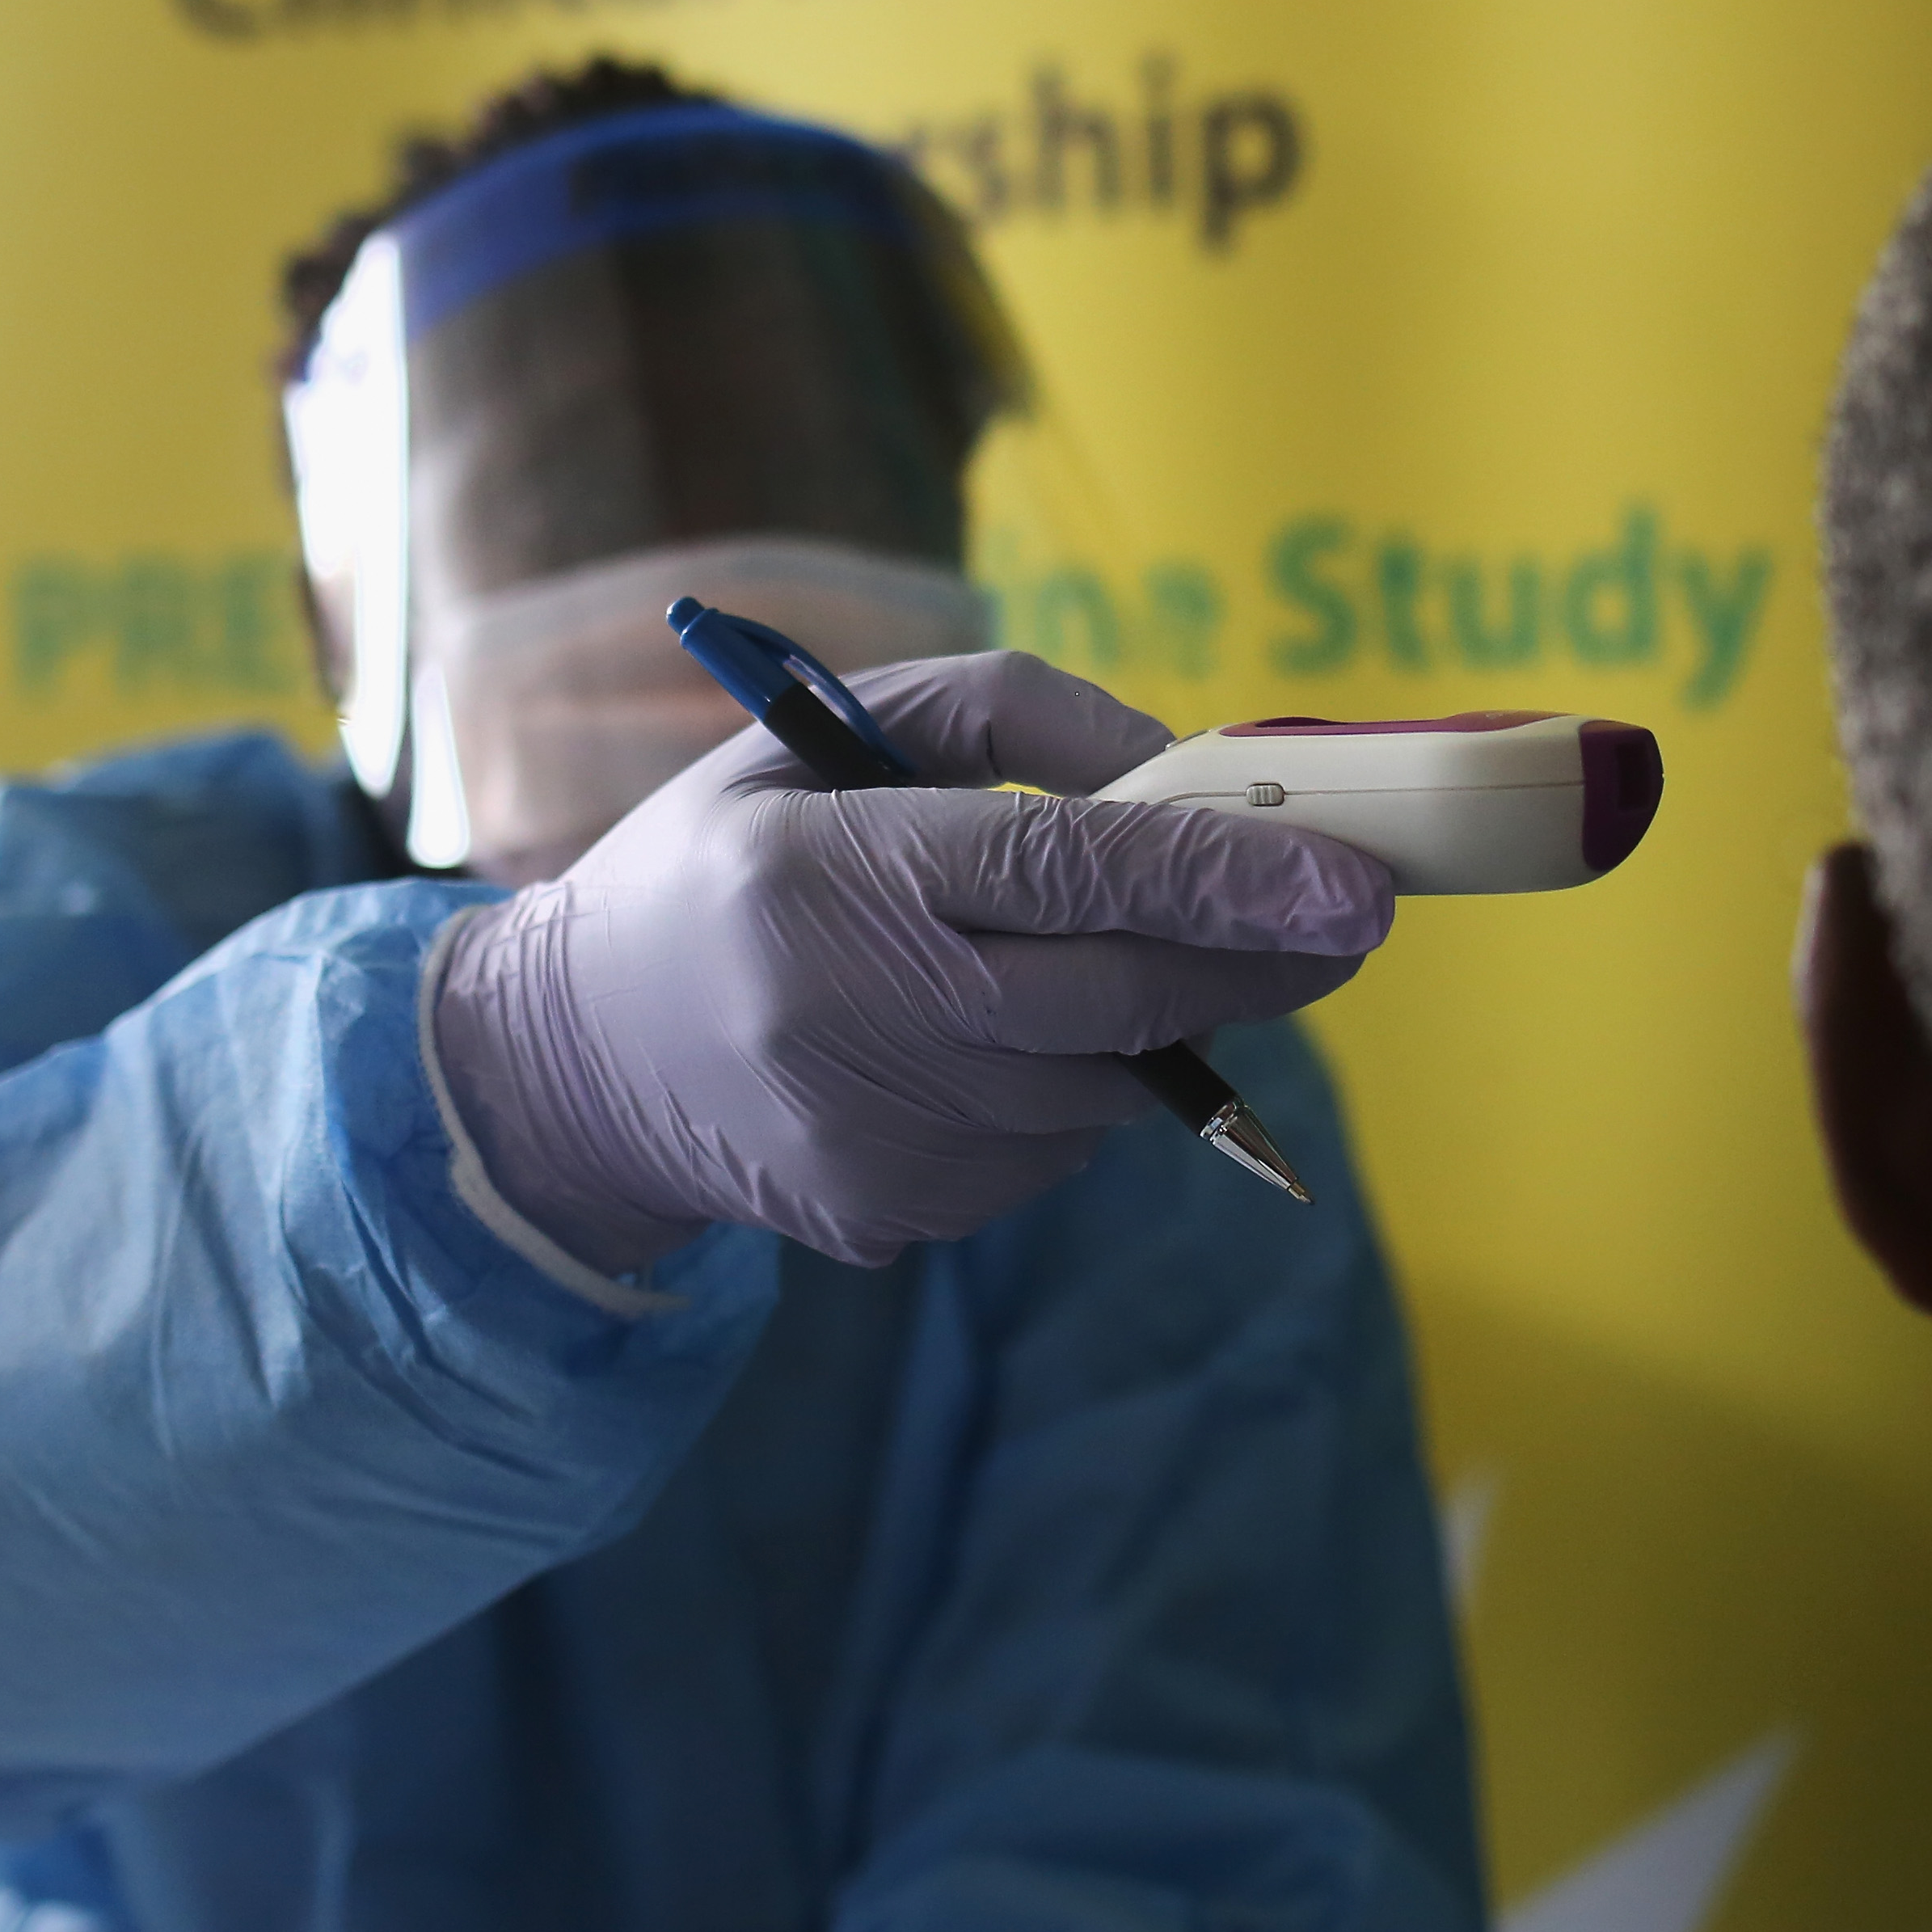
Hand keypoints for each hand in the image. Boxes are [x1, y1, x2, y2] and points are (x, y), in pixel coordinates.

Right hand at [429, 651, 1393, 1271]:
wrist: (574, 1060)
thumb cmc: (732, 860)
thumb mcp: (837, 731)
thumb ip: (1016, 716)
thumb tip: (1189, 768)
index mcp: (829, 869)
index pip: (1066, 873)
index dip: (1226, 875)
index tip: (1357, 883)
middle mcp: (852, 1013)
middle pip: (1121, 995)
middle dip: (1263, 960)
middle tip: (1352, 920)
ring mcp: (875, 1134)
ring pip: (1105, 1082)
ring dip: (1159, 1020)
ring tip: (1111, 957)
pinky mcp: (892, 1214)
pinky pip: (1051, 1147)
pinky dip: (1071, 1085)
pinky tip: (998, 1038)